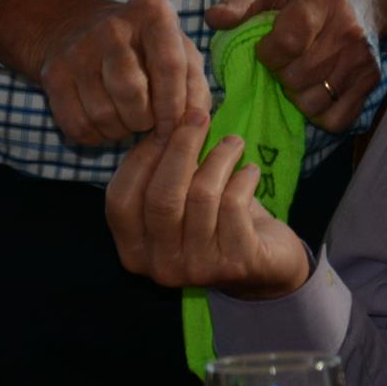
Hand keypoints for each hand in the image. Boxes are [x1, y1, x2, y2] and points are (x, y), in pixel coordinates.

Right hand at [0, 0, 211, 145]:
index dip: (175, 106)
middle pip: (132, 94)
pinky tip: (106, 125)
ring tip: (128, 121)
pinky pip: (77, 125)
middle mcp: (113, 26)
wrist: (79, 27)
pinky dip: (96, 137)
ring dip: (121, 131)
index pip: (169, 66)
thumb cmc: (145, 47)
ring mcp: (78, 49)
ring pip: (103, 114)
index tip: (175, 127)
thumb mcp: (178, 51)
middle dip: (145, 121)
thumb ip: (195, 84)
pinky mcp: (53, 74)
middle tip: (149, 122)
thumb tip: (197, 121)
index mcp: (153, 13)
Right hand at [106, 108, 314, 298]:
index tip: (166, 123)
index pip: (120, 200)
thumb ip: (166, 168)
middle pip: (160, 197)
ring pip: (201, 197)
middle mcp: (160, 266)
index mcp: (134, 251)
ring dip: (219, 158)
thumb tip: (168, 116)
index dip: (141, 156)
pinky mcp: (235, 264)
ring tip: (234, 144)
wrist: (266, 266)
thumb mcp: (182, 198)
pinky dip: (244, 178)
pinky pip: (233, 205)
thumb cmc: (216, 222)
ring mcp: (197, 269)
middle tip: (199, 116)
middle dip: (181, 147)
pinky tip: (251, 172)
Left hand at [205, 0, 386, 132]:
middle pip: (298, 76)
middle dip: (279, 73)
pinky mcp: (372, 79)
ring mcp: (362, 57)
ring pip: (314, 102)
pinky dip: (319, 113)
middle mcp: (347, 29)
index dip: (267, 52)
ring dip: (296, 95)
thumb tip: (213, 20)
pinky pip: (338, 119)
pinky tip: (314, 89)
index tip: (265, 45)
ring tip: (297, 72)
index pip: (288, 42)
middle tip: (282, 59)